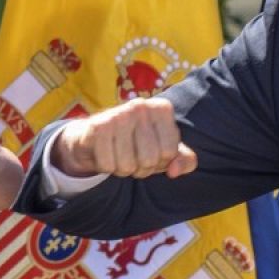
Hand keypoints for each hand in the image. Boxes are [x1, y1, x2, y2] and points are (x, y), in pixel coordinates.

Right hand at [51, 98, 197, 179]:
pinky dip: (106, 167)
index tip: (150, 151)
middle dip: (140, 168)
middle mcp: (141, 106)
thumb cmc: (137, 143)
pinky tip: (104, 153)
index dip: (160, 162)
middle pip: (149, 160)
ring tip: (118, 154)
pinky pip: (108, 165)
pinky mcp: (97, 126)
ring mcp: (118, 114)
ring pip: (128, 165)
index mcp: (162, 109)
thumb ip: (184, 161)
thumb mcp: (166, 151)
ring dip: (122, 169)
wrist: (95, 137)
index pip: (170, 153)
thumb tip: (174, 171)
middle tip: (132, 156)